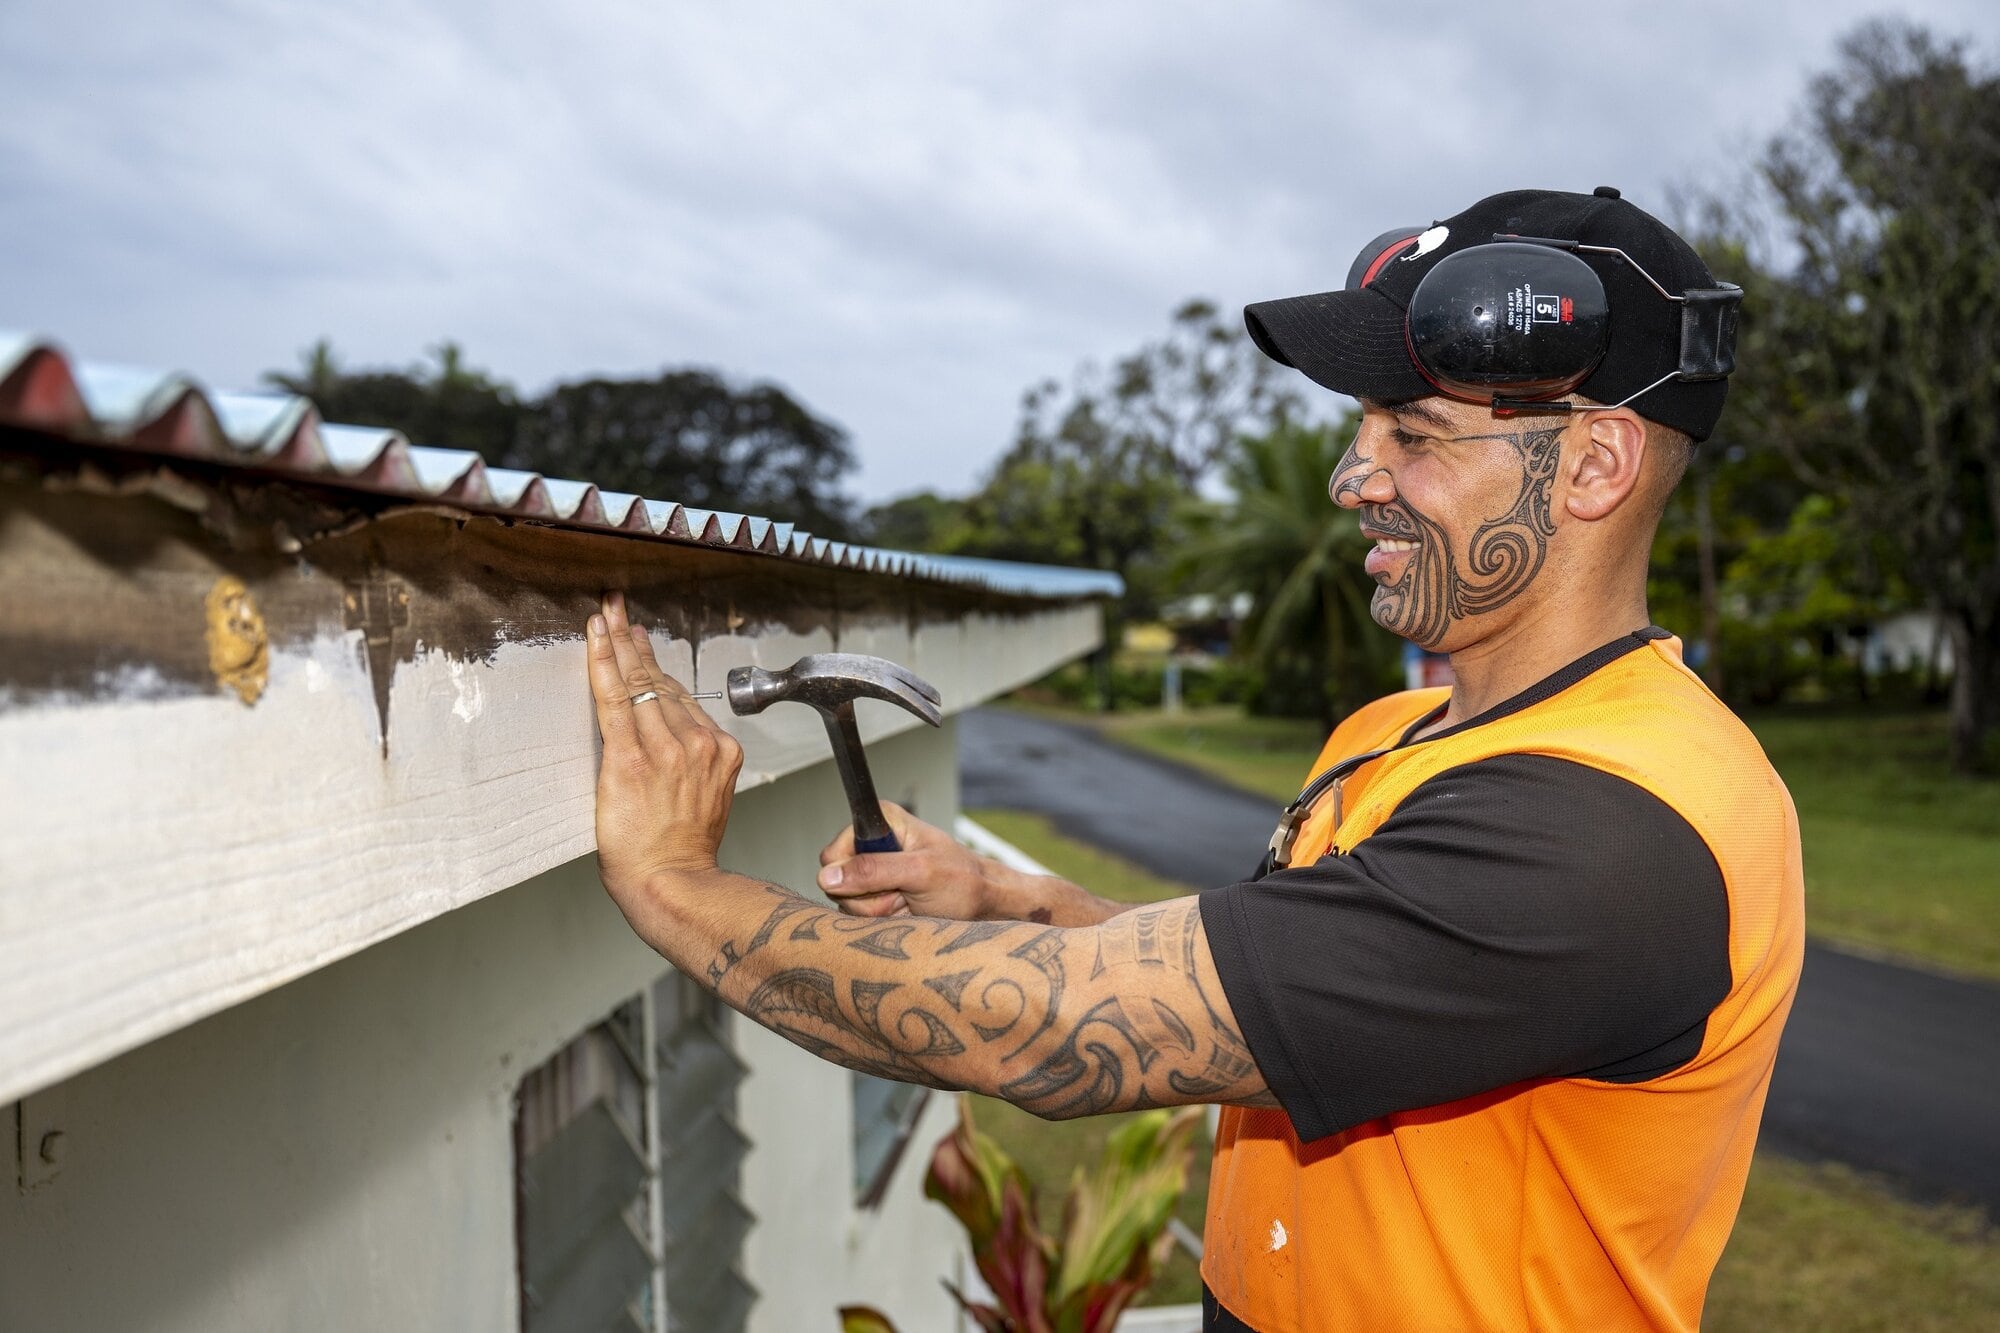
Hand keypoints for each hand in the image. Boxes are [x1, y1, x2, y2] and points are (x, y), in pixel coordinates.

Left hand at [585, 591, 743, 918]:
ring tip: (604, 615)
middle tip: (618, 608)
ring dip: (618, 643)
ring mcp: (666, 747)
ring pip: (638, 683)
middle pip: (660, 682)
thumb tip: (664, 747)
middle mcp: (698, 743)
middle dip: (636, 642)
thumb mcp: (703, 802)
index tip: (642, 641)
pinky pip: (615, 699)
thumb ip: (692, 768)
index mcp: (719, 753)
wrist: (673, 883)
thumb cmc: (682, 854)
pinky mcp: (632, 756)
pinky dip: (604, 663)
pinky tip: (596, 637)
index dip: (657, 666)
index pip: (681, 698)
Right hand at [817, 803, 1004, 919]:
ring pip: (847, 902)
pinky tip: (906, 910)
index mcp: (881, 822)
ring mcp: (873, 872)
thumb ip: (874, 870)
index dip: (850, 872)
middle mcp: (872, 844)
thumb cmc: (963, 881)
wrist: (983, 905)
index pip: (833, 852)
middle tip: (903, 894)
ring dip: (878, 910)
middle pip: (837, 882)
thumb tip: (828, 875)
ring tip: (908, 901)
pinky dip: (883, 919)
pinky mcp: (876, 896)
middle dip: (869, 897)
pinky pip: (859, 916)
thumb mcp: (921, 873)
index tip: (881, 880)